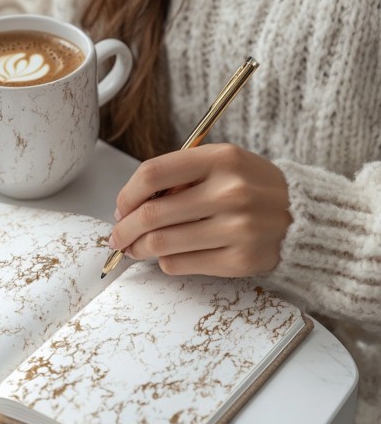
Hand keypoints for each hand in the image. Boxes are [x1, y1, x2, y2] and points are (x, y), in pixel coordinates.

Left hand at [109, 144, 291, 277]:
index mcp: (222, 159)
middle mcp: (229, 192)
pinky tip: (168, 256)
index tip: (121, 207)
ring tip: (134, 249)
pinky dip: (165, 262)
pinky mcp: (240, 260)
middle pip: (152, 214)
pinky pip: (181, 264)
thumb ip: (182, 176)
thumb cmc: (253, 187)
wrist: (304, 217)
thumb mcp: (225, 164)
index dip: (127, 194)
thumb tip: (131, 206)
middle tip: (118, 236)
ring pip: (162, 244)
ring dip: (138, 249)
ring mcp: (236, 228)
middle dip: (124, 229)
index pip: (153, 174)